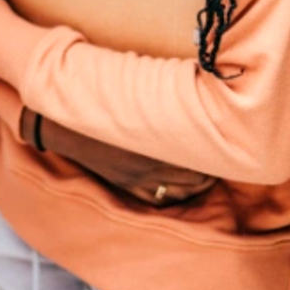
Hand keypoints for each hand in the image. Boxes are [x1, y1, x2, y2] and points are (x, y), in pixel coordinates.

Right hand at [33, 111, 216, 207]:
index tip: (221, 142)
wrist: (68, 123)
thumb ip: (167, 97)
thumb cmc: (106, 101)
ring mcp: (138, 179)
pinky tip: (182, 185)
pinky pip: (160, 199)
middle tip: (215, 157)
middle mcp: (151, 164)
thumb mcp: (138, 94)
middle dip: (209, 169)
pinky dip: (175, 194)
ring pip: (183, 192)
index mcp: (158, 138)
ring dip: (197, 184)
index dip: (215, 152)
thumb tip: (195, 89)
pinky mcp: (127, 186)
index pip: (201, 155)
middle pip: (197, 177)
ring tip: (203, 173)